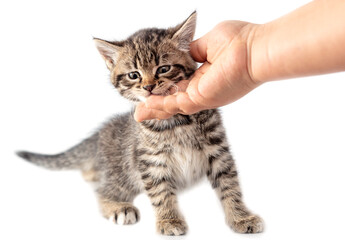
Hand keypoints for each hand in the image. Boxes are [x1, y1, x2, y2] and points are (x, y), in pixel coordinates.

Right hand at [134, 21, 260, 121]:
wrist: (255, 48)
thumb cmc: (239, 41)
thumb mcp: (207, 43)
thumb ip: (191, 50)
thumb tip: (182, 51)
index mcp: (202, 77)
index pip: (177, 87)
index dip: (163, 90)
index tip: (149, 92)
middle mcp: (201, 89)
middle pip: (173, 101)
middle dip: (156, 107)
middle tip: (139, 111)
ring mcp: (202, 96)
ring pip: (173, 106)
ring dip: (155, 109)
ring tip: (139, 114)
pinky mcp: (203, 98)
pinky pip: (177, 104)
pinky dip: (162, 106)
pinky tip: (149, 106)